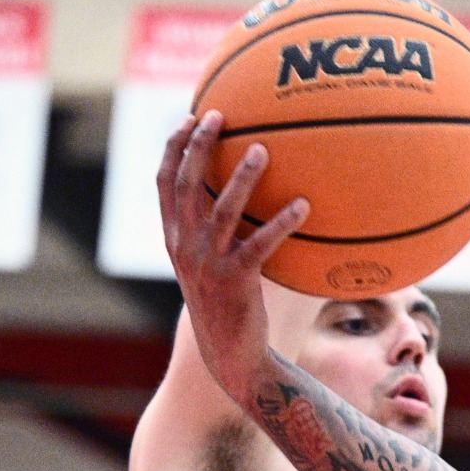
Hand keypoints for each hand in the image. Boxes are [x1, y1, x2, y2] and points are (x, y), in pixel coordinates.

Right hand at [158, 111, 307, 397]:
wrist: (230, 354)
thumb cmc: (227, 304)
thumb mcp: (209, 265)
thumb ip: (214, 231)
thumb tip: (241, 193)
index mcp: (174, 238)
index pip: (164, 183)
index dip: (174, 148)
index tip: (189, 117)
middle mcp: (184, 247)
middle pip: (186, 185)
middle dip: (199, 146)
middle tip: (219, 116)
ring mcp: (207, 264)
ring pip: (221, 209)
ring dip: (242, 176)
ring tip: (263, 149)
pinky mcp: (236, 281)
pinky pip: (261, 244)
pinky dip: (281, 222)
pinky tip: (304, 205)